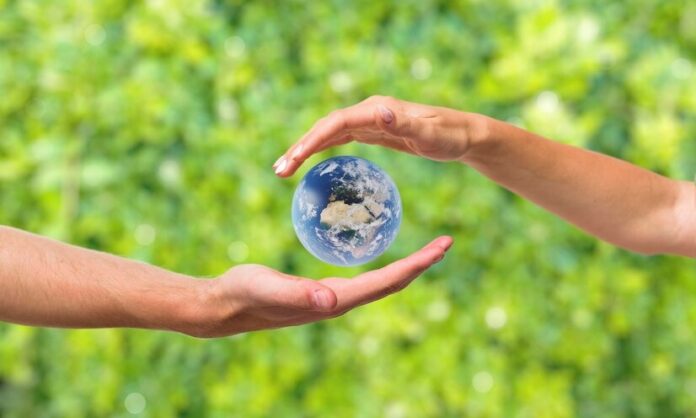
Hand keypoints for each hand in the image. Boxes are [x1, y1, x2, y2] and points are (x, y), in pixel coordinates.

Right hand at [187, 236, 452, 336]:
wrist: (226, 304)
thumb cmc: (245, 293)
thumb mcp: (269, 288)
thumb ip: (298, 294)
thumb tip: (331, 300)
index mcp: (336, 300)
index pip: (385, 282)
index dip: (415, 265)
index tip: (440, 247)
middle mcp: (340, 300)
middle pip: (390, 282)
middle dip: (420, 264)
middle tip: (445, 243)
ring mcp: (332, 296)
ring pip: (379, 279)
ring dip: (405, 264)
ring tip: (425, 247)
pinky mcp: (322, 288)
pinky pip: (361, 273)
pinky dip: (379, 259)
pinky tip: (379, 245)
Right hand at [273, 96, 488, 176]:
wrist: (463, 134)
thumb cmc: (450, 136)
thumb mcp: (430, 134)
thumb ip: (406, 125)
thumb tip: (379, 112)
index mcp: (377, 111)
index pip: (336, 123)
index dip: (312, 140)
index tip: (294, 159)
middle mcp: (370, 112)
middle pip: (326, 127)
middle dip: (300, 147)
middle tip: (279, 171)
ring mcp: (370, 121)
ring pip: (330, 134)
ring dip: (306, 149)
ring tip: (284, 170)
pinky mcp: (374, 132)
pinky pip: (341, 140)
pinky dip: (323, 151)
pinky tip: (311, 165)